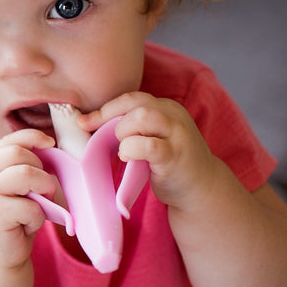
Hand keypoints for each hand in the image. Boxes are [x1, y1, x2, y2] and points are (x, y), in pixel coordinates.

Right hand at [0, 129, 57, 268]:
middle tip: (45, 190)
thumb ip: (26, 169)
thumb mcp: (16, 188)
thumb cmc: (13, 216)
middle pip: (19, 154)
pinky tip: (28, 225)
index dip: (33, 137)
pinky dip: (38, 217)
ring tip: (41, 204)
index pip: (11, 140)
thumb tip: (53, 153)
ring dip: (43, 189)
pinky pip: (30, 207)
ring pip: (26, 174)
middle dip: (41, 170)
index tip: (51, 144)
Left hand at [80, 92, 219, 209]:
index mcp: (166, 108)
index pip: (131, 98)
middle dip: (112, 120)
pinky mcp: (175, 155)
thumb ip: (132, 127)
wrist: (202, 188)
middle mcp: (173, 116)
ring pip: (142, 117)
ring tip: (123, 150)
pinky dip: (131, 149)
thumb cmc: (168, 162)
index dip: (105, 109)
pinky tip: (128, 158)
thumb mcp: (153, 136)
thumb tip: (89, 123)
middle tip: (111, 142)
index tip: (84, 123)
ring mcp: (177, 135)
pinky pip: (149, 145)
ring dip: (123, 133)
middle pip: (135, 103)